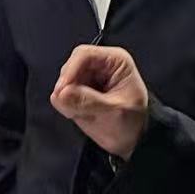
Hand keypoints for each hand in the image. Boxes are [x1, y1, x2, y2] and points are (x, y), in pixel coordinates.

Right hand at [51, 45, 150, 160]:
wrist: (133, 138)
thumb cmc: (133, 121)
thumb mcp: (115, 111)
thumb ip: (88, 101)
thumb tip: (61, 94)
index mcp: (115, 61)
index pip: (84, 55)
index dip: (70, 71)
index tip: (62, 91)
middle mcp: (100, 65)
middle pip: (71, 67)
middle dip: (68, 87)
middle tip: (72, 108)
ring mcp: (89, 77)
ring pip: (65, 81)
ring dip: (67, 98)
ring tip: (82, 114)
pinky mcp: (80, 90)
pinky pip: (63, 94)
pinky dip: (66, 104)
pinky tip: (79, 114)